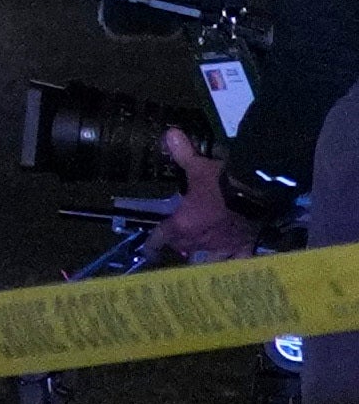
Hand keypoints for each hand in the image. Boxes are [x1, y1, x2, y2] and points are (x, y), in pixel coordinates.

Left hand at [166, 131, 264, 270]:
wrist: (255, 195)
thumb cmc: (220, 182)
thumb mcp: (198, 166)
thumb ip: (182, 153)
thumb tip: (170, 134)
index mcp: (184, 223)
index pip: (161, 237)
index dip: (152, 245)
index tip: (148, 252)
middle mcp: (201, 240)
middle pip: (184, 248)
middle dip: (180, 246)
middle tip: (179, 245)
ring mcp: (224, 247)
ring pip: (209, 261)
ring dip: (204, 259)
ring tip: (203, 262)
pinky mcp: (245, 249)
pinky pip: (239, 263)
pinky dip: (236, 266)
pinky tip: (235, 269)